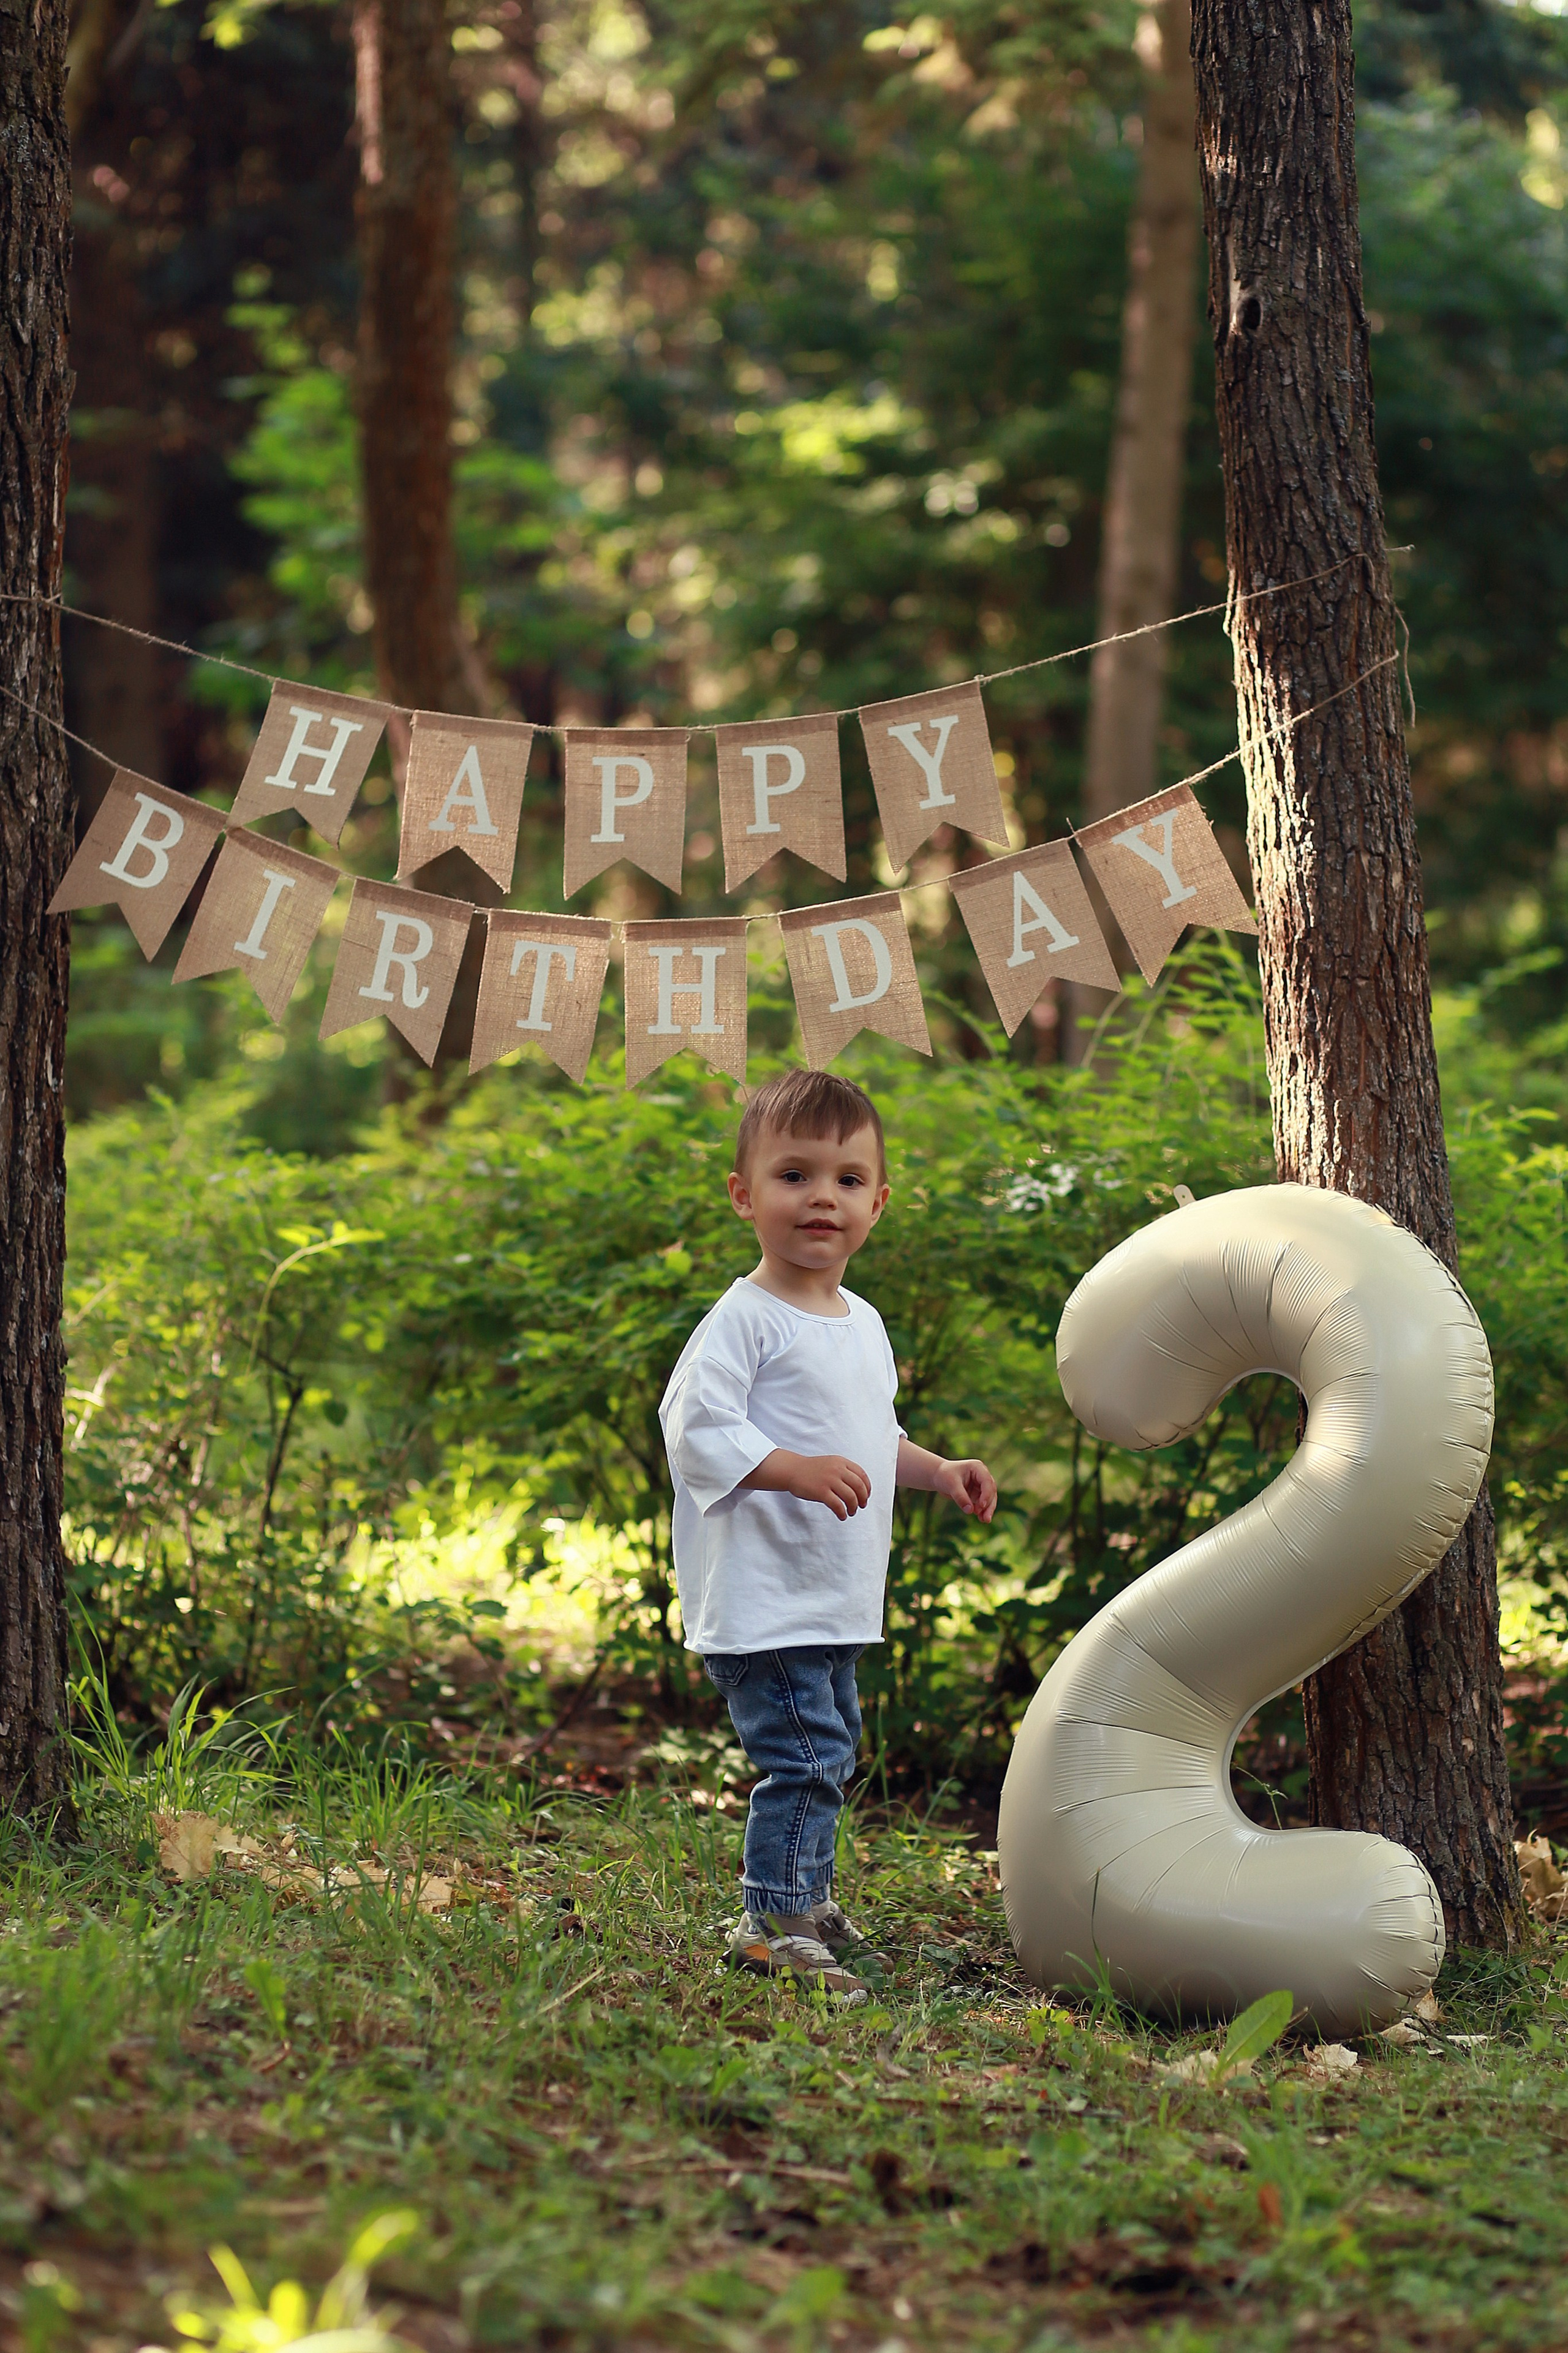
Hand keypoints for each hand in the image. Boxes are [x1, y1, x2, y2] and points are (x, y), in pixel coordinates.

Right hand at [744, 1449, 871, 1518]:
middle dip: (863, 1499)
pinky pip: (837, 1505)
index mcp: (841, 1462)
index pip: (862, 1475)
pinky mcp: (821, 1492)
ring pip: (850, 1497)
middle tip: (861, 1506)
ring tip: (851, 1512)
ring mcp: (829, 1480)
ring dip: (853, 1507)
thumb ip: (844, 1471)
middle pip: (859, 1487)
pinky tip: (842, 1516)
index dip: (867, 1488)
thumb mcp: (831, 1463)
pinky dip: (842, 1513)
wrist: (792, 1470)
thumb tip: (860, 1488)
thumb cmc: (812, 1469)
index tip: (866, 1496)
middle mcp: (837, 1470)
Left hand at [935, 1457, 996, 1522]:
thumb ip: (960, 1497)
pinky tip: (980, 1518)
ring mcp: (980, 1485)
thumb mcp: (951, 1485)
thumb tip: (969, 1511)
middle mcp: (981, 1476)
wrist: (938, 1477)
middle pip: (991, 1491)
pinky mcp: (977, 1493)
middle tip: (986, 1518)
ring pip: (988, 1498)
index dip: (987, 1494)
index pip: (987, 1482)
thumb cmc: (944, 1476)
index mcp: (977, 1468)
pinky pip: (982, 1503)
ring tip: (985, 1520)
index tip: (982, 1506)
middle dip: (989, 1505)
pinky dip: (982, 1511)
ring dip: (987, 1509)